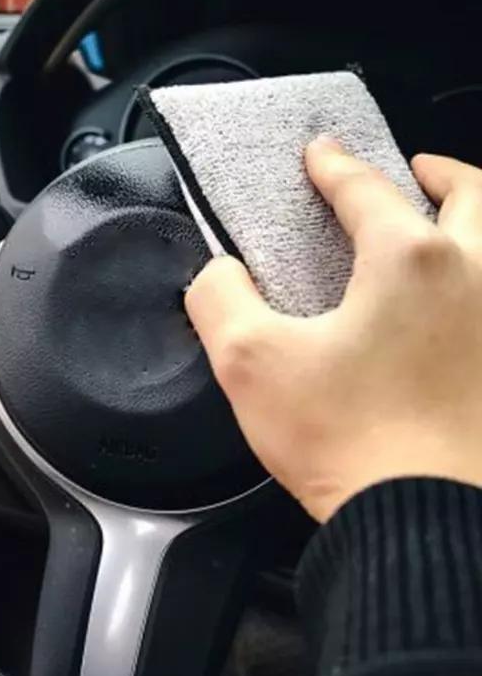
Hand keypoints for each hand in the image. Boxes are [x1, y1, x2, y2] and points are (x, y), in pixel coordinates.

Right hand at [186, 139, 481, 522]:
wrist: (423, 522)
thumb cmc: (348, 442)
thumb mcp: (249, 362)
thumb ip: (219, 298)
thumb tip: (220, 273)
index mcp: (409, 262)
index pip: (366, 190)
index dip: (335, 165)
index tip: (320, 154)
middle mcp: (475, 279)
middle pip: (473, 195)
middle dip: (439, 172)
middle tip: (412, 171)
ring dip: (472, 220)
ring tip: (441, 226)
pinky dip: (472, 279)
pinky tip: (448, 307)